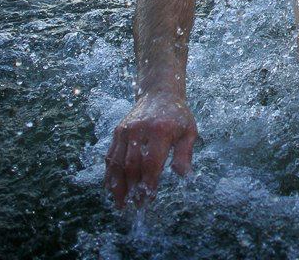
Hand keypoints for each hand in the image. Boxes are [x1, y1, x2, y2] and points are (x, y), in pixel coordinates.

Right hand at [104, 92, 197, 207]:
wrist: (159, 94)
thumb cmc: (177, 116)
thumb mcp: (189, 132)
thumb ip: (185, 154)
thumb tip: (184, 176)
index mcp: (160, 131)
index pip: (151, 163)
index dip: (148, 183)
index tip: (148, 198)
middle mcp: (139, 130)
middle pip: (132, 165)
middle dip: (133, 189)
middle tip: (136, 205)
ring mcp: (126, 131)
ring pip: (117, 163)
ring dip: (118, 186)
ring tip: (121, 203)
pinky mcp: (118, 132)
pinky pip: (110, 156)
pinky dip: (109, 174)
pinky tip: (111, 188)